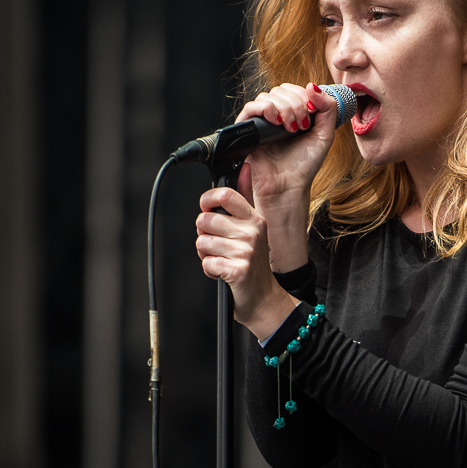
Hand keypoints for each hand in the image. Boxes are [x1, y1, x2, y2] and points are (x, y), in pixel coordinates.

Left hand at [195, 186, 297, 338]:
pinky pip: (207, 263)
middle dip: (203, 235)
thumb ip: (244, 203)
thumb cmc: (254, 266)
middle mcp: (253, 232)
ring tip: (221, 260)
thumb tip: (245, 168)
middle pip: (205, 220)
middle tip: (217, 245)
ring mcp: (246, 251)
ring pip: (202, 242)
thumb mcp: (254, 231)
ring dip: (205, 255)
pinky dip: (210, 271)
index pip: (226, 195)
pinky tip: (222, 272)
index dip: (208, 199)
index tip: (205, 207)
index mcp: (256, 219)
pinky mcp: (237, 270)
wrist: (264, 299)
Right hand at [237, 82, 339, 205]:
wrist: (288, 186)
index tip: (312, 114)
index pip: (294, 90)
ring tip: (290, 129)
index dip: (304, 96)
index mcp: (293, 115)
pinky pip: (251, 107)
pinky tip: (276, 122)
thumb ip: (327, 108)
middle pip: (281, 90)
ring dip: (283, 108)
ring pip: (267, 97)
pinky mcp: (248, 130)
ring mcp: (262, 122)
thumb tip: (312, 86)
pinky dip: (265, 109)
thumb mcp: (325, 134)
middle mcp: (276, 116)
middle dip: (295, 104)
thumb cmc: (304, 166)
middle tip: (301, 125)